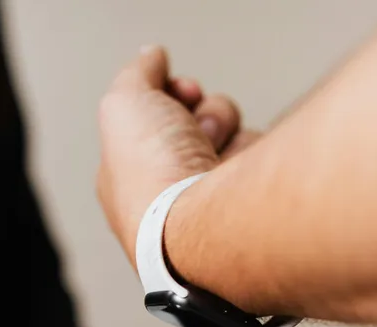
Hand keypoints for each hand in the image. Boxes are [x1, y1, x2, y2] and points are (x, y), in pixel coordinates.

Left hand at [97, 46, 256, 264]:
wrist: (202, 219)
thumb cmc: (154, 176)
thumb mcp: (123, 103)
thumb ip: (138, 73)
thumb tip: (153, 57)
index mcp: (128, 175)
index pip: (148, 118)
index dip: (162, 94)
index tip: (173, 90)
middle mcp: (166, 188)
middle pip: (187, 119)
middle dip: (194, 109)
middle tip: (190, 120)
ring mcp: (208, 195)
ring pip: (223, 130)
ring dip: (220, 123)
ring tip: (210, 146)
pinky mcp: (246, 198)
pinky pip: (253, 150)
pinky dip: (248, 147)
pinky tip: (236, 165)